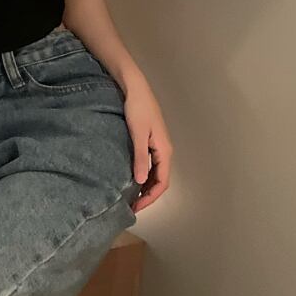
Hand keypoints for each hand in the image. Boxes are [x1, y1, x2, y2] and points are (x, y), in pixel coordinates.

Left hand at [121, 75, 172, 212]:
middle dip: (148, 195)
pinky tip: (132, 179)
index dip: (150, 197)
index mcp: (164, 150)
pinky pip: (150, 164)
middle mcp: (164, 150)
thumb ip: (140, 157)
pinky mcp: (150, 141)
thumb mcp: (137, 134)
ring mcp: (157, 145)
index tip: (137, 207)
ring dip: (146, 186)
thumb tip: (142, 181)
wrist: (135, 88)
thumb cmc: (137, 108)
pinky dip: (144, 175)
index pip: (162, 182)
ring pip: (156, 173)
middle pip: (160, 180)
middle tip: (131, 207)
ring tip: (131, 197)